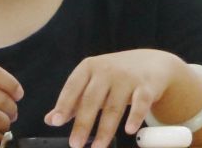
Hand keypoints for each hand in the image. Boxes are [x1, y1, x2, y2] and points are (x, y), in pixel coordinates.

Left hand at [47, 49, 186, 147]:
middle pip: (92, 99)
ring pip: (114, 106)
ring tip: (97, 147)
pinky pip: (140, 103)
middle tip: (75, 144)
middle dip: (83, 124)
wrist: (151, 63)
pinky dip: (135, 117)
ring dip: (105, 130)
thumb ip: (73, 101)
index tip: (56, 122)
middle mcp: (107, 70)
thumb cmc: (115, 76)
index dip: (64, 104)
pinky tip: (128, 130)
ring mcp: (127, 77)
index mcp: (89, 67)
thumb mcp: (92, 82)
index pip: (73, 86)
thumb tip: (50, 119)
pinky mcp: (146, 86)